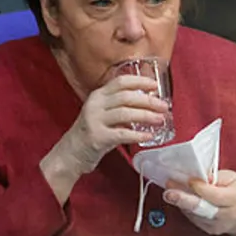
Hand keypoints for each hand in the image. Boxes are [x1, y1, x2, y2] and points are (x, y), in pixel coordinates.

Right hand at [41, 75, 169, 202]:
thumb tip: (151, 102)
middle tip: (164, 106)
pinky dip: (137, 134)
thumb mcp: (103, 112)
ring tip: (160, 119)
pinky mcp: (97, 137)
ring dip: (146, 116)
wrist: (71, 153)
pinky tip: (149, 136)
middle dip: (148, 101)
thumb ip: (121, 106)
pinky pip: (121, 134)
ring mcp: (94, 121)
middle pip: (126, 97)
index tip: (155, 86)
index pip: (120, 81)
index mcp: (98, 95)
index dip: (140, 81)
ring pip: (125, 113)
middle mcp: (95, 105)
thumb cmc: (93, 132)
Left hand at [162, 170, 235, 235]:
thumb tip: (196, 175)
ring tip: (170, 191)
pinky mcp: (209, 230)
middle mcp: (226, 215)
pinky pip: (193, 218)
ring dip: (180, 202)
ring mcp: (217, 225)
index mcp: (235, 198)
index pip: (215, 195)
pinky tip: (180, 200)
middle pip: (202, 208)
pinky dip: (185, 208)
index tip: (188, 179)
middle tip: (169, 193)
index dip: (200, 188)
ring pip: (194, 214)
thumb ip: (215, 177)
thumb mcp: (233, 178)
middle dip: (183, 200)